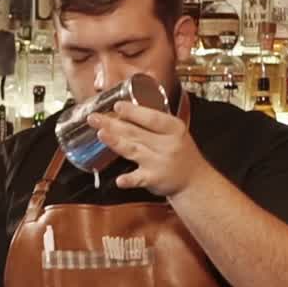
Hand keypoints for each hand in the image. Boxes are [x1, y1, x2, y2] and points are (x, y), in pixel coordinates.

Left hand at [88, 100, 210, 197]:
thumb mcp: (175, 132)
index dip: (134, 112)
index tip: (117, 106)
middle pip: (136, 132)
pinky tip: (119, 180)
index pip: (152, 118)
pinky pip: (139, 179)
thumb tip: (125, 109)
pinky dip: (129, 180)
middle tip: (93, 118)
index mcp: (173, 128)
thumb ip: (154, 122)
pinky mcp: (154, 180)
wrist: (193, 181)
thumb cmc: (180, 152)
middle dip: (112, 124)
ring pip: (133, 150)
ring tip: (101, 134)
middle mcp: (167, 144)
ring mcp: (160, 163)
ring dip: (115, 142)